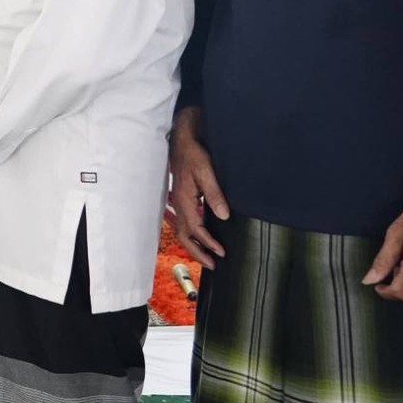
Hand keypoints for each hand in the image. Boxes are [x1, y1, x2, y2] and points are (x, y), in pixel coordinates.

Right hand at [165, 107, 227, 268]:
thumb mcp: (206, 171)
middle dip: (197, 252)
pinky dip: (193, 233)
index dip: (208, 243)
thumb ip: (214, 194)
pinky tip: (202, 234)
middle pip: (184, 235)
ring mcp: (180, 200)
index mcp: (184, 200)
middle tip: (212, 264)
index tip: (221, 253)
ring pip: (183, 229)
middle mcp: (180, 203)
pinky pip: (185, 221)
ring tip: (207, 255)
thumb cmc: (194, 152)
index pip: (196, 229)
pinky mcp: (183, 196)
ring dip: (194, 244)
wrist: (183, 137)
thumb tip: (223, 216)